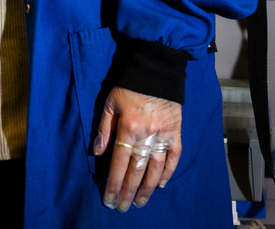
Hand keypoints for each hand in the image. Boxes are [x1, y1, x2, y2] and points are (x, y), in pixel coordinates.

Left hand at [92, 86, 182, 212]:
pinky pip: (174, 157)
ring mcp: (164, 135)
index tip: (109, 200)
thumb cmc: (129, 84)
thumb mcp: (110, 102)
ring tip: (139, 202)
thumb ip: (104, 128)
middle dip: (128, 192)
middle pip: (136, 171)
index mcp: (128, 127)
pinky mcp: (176, 132)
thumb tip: (98, 153)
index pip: (118, 164)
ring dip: (147, 189)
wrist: (157, 68)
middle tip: (123, 207)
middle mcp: (147, 135)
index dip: (113, 184)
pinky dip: (168, 172)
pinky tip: (160, 184)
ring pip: (156, 169)